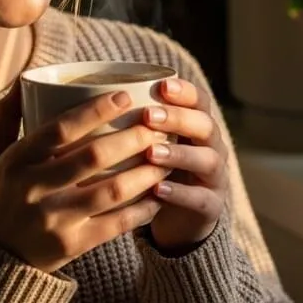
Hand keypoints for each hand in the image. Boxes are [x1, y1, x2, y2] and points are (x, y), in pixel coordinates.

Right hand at [0, 85, 168, 272]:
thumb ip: (6, 117)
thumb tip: (24, 79)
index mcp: (16, 161)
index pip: (60, 129)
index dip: (95, 110)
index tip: (124, 96)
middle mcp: (33, 189)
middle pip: (93, 157)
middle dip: (132, 137)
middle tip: (157, 124)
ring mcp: (54, 220)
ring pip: (112, 190)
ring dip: (146, 171)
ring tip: (167, 156)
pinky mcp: (71, 246)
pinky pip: (116, 224)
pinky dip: (143, 208)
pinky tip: (159, 194)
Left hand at [143, 78, 228, 251]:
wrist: (181, 216)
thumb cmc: (156, 168)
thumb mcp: (150, 142)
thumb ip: (134, 121)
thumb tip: (87, 95)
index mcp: (198, 124)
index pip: (199, 100)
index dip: (184, 91)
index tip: (161, 85)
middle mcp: (212, 146)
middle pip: (205, 125)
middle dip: (178, 118)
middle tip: (148, 116)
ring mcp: (214, 177)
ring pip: (208, 160)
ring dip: (179, 154)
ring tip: (151, 153)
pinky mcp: (211, 206)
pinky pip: (200, 198)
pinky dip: (179, 193)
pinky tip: (158, 189)